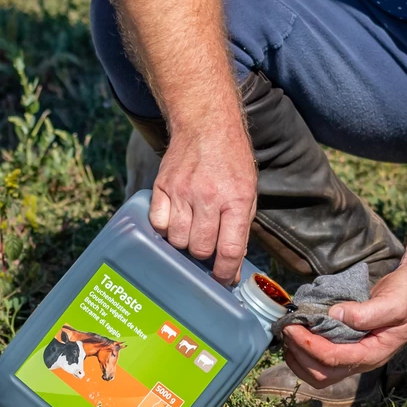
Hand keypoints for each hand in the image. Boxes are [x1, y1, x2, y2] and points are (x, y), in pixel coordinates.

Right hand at [148, 118, 255, 284]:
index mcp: (235, 199)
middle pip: (199, 248)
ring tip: (191, 232)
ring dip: (184, 244)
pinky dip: (165, 229)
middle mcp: (208, 196)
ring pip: (177, 240)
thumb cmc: (231, 161)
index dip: (224, 272)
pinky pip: (158, 223)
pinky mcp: (161, 186)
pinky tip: (174, 221)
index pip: (229, 249)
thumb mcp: (248, 193)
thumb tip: (231, 270)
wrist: (206, 125)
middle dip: (204, 256)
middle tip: (206, 248)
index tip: (222, 280)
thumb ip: (240, 231)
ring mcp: (181, 191)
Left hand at [282, 264, 406, 387]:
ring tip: (288, 333)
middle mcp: (361, 360)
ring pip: (317, 372)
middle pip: (321, 375)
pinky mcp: (346, 347)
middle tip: (286, 330)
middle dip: (299, 355)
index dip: (309, 345)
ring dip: (297, 357)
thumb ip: (366, 312)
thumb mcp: (394, 302)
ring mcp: (353, 355)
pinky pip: (320, 359)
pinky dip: (303, 350)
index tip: (292, 327)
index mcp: (374, 353)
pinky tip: (298, 332)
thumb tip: (335, 315)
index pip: (334, 360)